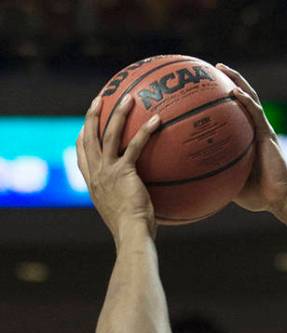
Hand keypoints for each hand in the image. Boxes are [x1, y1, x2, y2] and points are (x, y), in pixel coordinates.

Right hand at [77, 94, 159, 240]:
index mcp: (93, 183)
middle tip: (99, 99)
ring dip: (118, 113)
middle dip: (92, 116)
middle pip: (89, 138)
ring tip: (127, 97)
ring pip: (109, 134)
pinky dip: (145, 131)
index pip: (81, 155)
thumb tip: (145, 199)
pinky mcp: (123, 172)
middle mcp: (96, 174)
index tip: (85, 126)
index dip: (82, 138)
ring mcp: (108, 171)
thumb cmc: (133, 230)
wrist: (130, 233)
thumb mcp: (124, 213)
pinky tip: (156, 120)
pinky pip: (135, 146)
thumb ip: (128, 200)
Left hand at [216, 63, 286, 214]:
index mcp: (246, 138)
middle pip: (241, 98)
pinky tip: (235, 91)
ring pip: (249, 98)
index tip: (203, 87)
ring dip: (236, 80)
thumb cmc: (256, 195)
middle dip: (228, 80)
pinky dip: (246, 100)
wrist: (278, 199)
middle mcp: (253, 129)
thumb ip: (211, 173)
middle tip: (211, 68)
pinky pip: (255, 113)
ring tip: (221, 67)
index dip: (220, 98)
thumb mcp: (227, 182)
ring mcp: (262, 130)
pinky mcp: (267, 134)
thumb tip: (185, 176)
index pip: (233, 113)